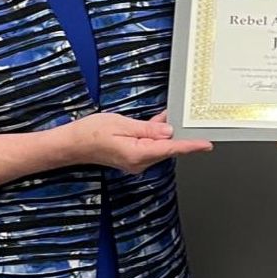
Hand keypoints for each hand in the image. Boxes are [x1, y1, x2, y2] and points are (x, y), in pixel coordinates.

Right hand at [66, 110, 211, 174]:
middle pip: (167, 148)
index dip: (190, 146)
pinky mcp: (132, 157)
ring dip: (165, 132)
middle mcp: (139, 162)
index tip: (206, 144)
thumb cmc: (90, 133)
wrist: (70, 144)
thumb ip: (147, 129)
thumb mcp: (121, 124)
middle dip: (179, 134)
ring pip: (159, 146)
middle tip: (191, 120)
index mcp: (138, 154)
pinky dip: (155, 134)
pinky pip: (150, 146)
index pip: (171, 149)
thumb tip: (168, 131)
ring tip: (169, 115)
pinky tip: (157, 122)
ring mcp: (135, 161)